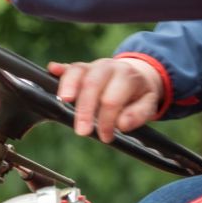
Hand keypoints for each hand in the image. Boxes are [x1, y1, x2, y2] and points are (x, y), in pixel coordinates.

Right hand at [49, 57, 163, 141]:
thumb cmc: (139, 94)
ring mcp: (93, 66)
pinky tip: (52, 70)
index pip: (112, 99)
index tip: (106, 137)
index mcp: (127, 76)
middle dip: (85, 108)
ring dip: (68, 86)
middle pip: (93, 83)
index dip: (107, 120)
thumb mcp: (148, 104)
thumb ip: (138, 114)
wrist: (138, 76)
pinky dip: (60, 69)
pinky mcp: (81, 68)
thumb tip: (122, 124)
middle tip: (82, 131)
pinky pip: (69, 67)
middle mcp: (108, 67)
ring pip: (78, 71)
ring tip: (63, 101)